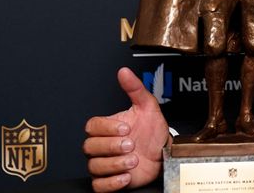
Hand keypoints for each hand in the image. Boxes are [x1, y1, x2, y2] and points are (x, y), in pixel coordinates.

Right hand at [83, 67, 170, 191]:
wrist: (163, 153)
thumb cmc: (152, 131)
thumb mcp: (147, 106)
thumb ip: (135, 88)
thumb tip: (124, 71)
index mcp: (107, 127)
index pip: (92, 126)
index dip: (107, 128)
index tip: (126, 128)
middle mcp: (102, 145)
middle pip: (90, 147)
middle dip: (112, 146)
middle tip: (131, 144)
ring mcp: (105, 163)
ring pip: (95, 166)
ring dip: (115, 164)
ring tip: (134, 160)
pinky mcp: (109, 181)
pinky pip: (99, 186)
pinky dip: (111, 182)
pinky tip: (126, 176)